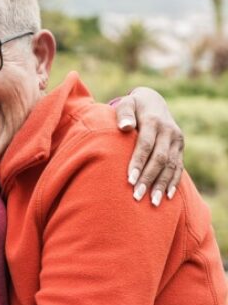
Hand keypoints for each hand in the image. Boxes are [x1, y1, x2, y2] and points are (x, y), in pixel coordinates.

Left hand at [115, 88, 183, 205]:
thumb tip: (124, 126)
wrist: (153, 101)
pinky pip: (178, 167)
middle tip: (137, 196)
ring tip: (151, 202)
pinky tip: (166, 196)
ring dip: (161, 185)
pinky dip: (173, 182)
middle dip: (148, 178)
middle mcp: (168, 131)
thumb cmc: (133, 106)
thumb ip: (123, 114)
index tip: (129, 180)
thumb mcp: (127, 104)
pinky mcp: (180, 148)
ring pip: (171, 166)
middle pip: (159, 159)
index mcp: (153, 121)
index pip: (146, 145)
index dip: (138, 163)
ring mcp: (177, 140)